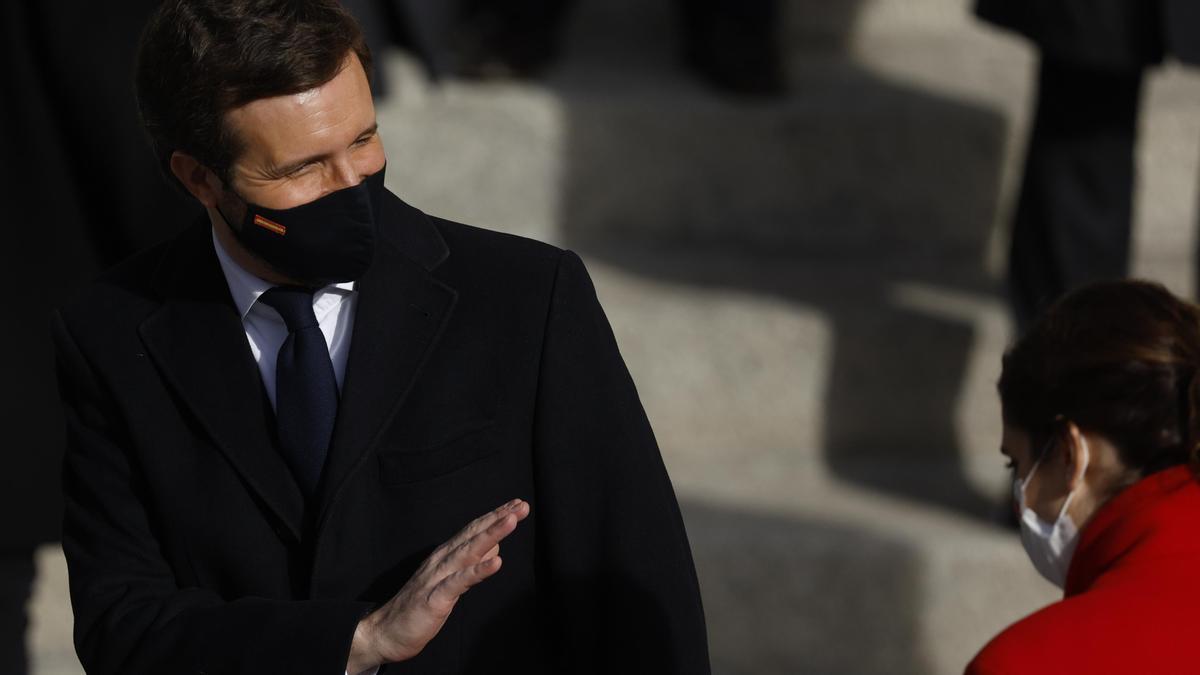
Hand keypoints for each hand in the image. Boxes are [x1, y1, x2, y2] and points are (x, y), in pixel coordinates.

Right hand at [345, 499, 529, 672]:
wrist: (386, 632)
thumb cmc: (419, 606)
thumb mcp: (451, 582)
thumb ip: (470, 563)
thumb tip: (493, 547)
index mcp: (446, 555)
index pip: (474, 531)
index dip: (496, 517)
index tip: (518, 504)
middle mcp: (442, 560)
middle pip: (474, 534)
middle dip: (498, 518)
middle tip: (522, 504)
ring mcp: (438, 577)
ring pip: (469, 551)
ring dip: (491, 534)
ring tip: (512, 520)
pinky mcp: (436, 597)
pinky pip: (460, 582)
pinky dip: (479, 571)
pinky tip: (496, 563)